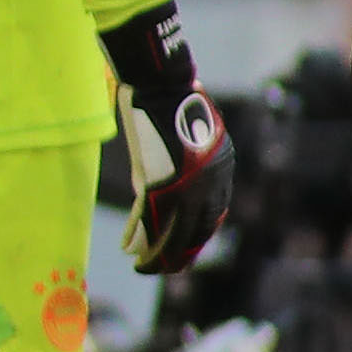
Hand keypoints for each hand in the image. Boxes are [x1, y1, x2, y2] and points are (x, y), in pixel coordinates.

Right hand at [101, 3, 235, 273]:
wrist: (161, 85)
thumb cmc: (166, 103)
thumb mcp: (178, 138)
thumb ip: (174, 167)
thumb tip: (151, 192)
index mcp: (221, 170)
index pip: (213, 214)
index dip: (197, 235)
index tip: (183, 248)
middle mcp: (211, 183)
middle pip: (197, 230)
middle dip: (180, 252)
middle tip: (166, 266)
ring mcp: (188, 186)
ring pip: (174, 232)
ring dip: (158, 254)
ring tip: (144, 267)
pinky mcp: (162, 184)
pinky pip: (151, 222)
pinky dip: (140, 239)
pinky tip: (131, 251)